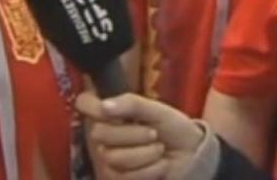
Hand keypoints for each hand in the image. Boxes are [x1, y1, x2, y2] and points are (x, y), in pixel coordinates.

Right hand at [77, 92, 203, 179]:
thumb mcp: (158, 111)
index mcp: (112, 113)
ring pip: (113, 157)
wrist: (191, 155)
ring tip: (159, 149)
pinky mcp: (118, 178)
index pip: (85, 103)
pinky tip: (159, 165)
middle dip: (133, 134)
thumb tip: (104, 106)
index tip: (108, 109)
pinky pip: (125, 175)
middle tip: (153, 133)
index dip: (91, 105)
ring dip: (145, 153)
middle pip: (99, 133)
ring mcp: (109, 158)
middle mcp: (105, 135)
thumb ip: (131, 105)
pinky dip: (149, 169)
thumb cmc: (173, 128)